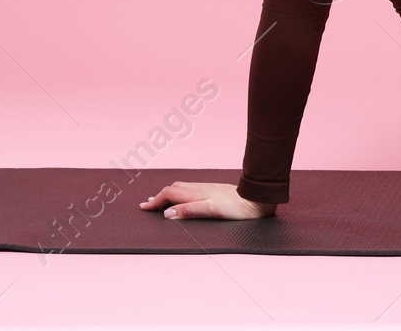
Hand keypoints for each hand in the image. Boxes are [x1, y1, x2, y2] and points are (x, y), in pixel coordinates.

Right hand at [139, 181, 275, 219]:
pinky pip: (190, 189)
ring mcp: (207, 188)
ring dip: (169, 194)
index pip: (169, 194)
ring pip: (182, 188)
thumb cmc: (237, 207)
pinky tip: (184, 197)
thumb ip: (190, 210)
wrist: (256, 199)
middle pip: (173, 189)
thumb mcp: (212, 210)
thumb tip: (168, 213)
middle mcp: (199, 188)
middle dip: (159, 196)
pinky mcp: (214, 190)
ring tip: (161, 200)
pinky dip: (180, 193)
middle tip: (149, 204)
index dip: (156, 201)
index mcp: (196, 193)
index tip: (144, 207)